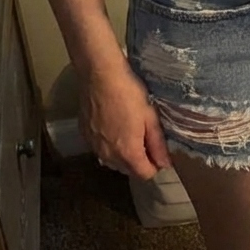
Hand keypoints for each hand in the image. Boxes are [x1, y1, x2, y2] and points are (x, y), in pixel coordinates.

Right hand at [79, 59, 171, 179]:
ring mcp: (94, 147)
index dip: (155, 166)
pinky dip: (108, 144)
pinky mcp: (84, 135)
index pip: (145, 174)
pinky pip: (100, 148)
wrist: (99, 75)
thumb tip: (165, 164)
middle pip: (128, 170)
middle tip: (145, 138)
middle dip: (139, 161)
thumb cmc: (129, 94)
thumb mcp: (150, 117)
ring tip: (129, 131)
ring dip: (122, 154)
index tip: (158, 152)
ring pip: (112, 161)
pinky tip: (113, 126)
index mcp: (128, 153)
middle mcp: (108, 156)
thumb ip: (158, 145)